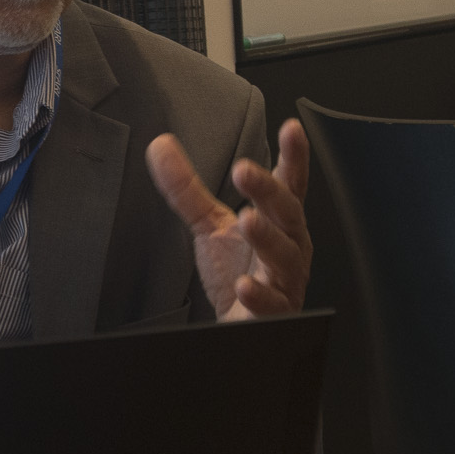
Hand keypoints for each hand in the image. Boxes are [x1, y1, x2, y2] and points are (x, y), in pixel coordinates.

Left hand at [145, 119, 310, 320]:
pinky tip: (244, 285)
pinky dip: (259, 294)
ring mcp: (284, 281)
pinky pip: (272, 305)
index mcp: (278, 221)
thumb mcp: (209, 225)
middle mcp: (289, 246)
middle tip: (245, 172)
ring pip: (285, 256)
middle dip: (269, 191)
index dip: (294, 156)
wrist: (241, 325)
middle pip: (288, 214)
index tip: (291, 128)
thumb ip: (187, 187)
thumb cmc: (236, 272)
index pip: (289, 183)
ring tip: (248, 219)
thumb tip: (160, 146)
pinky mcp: (274, 314)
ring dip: (268, 237)